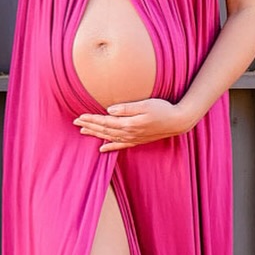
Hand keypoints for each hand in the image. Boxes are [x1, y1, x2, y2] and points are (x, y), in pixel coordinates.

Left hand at [73, 99, 194, 152]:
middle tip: (75, 123)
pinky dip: (110, 147)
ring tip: (83, 131)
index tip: (79, 117)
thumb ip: (126, 108)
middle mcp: (129, 133)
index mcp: (128, 123)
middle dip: (89, 126)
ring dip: (96, 134)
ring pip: (109, 137)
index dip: (91, 119)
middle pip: (104, 130)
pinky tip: (101, 149)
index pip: (105, 122)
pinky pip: (120, 145)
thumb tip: (109, 110)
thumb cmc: (163, 109)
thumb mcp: (145, 105)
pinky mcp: (138, 140)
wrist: (178, 121)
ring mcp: (133, 138)